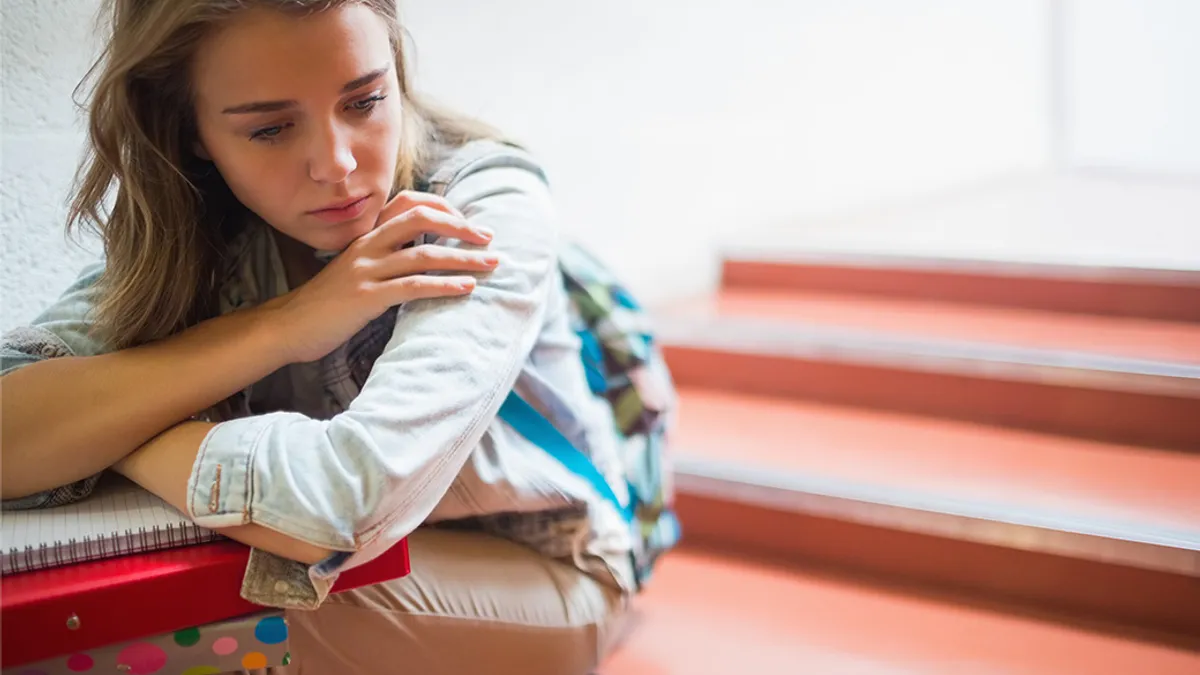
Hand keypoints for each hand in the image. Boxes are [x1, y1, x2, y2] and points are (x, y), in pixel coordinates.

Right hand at [261, 191, 497, 363]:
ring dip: (463, 258)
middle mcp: (368, 246)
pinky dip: (444, 285)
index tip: (469, 224)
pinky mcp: (367, 297)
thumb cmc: (327, 303)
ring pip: (424, 254)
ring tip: (491, 265)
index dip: (444, 208)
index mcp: (366, 236)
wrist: (289, 326)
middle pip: (421, 219)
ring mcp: (367, 270)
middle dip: (461, 227)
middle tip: (490, 239)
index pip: (409, 204)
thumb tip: (421, 258)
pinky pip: (413, 286)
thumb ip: (384, 258)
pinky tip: (466, 289)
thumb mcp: (356, 270)